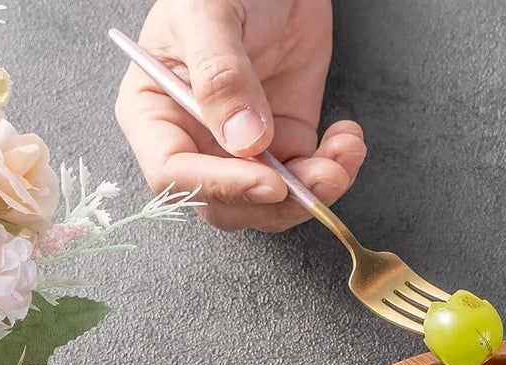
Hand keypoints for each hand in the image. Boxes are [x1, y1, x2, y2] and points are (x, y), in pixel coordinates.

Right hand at [114, 0, 365, 231]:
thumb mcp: (210, 14)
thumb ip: (220, 76)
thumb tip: (241, 140)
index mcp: (156, 114)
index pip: (175, 176)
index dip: (222, 188)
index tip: (268, 182)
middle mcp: (197, 141)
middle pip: (228, 205)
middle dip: (277, 202)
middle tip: (319, 177)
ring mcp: (243, 149)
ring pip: (273, 204)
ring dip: (314, 192)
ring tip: (343, 153)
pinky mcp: (286, 143)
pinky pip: (309, 179)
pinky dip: (336, 170)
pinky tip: (349, 140)